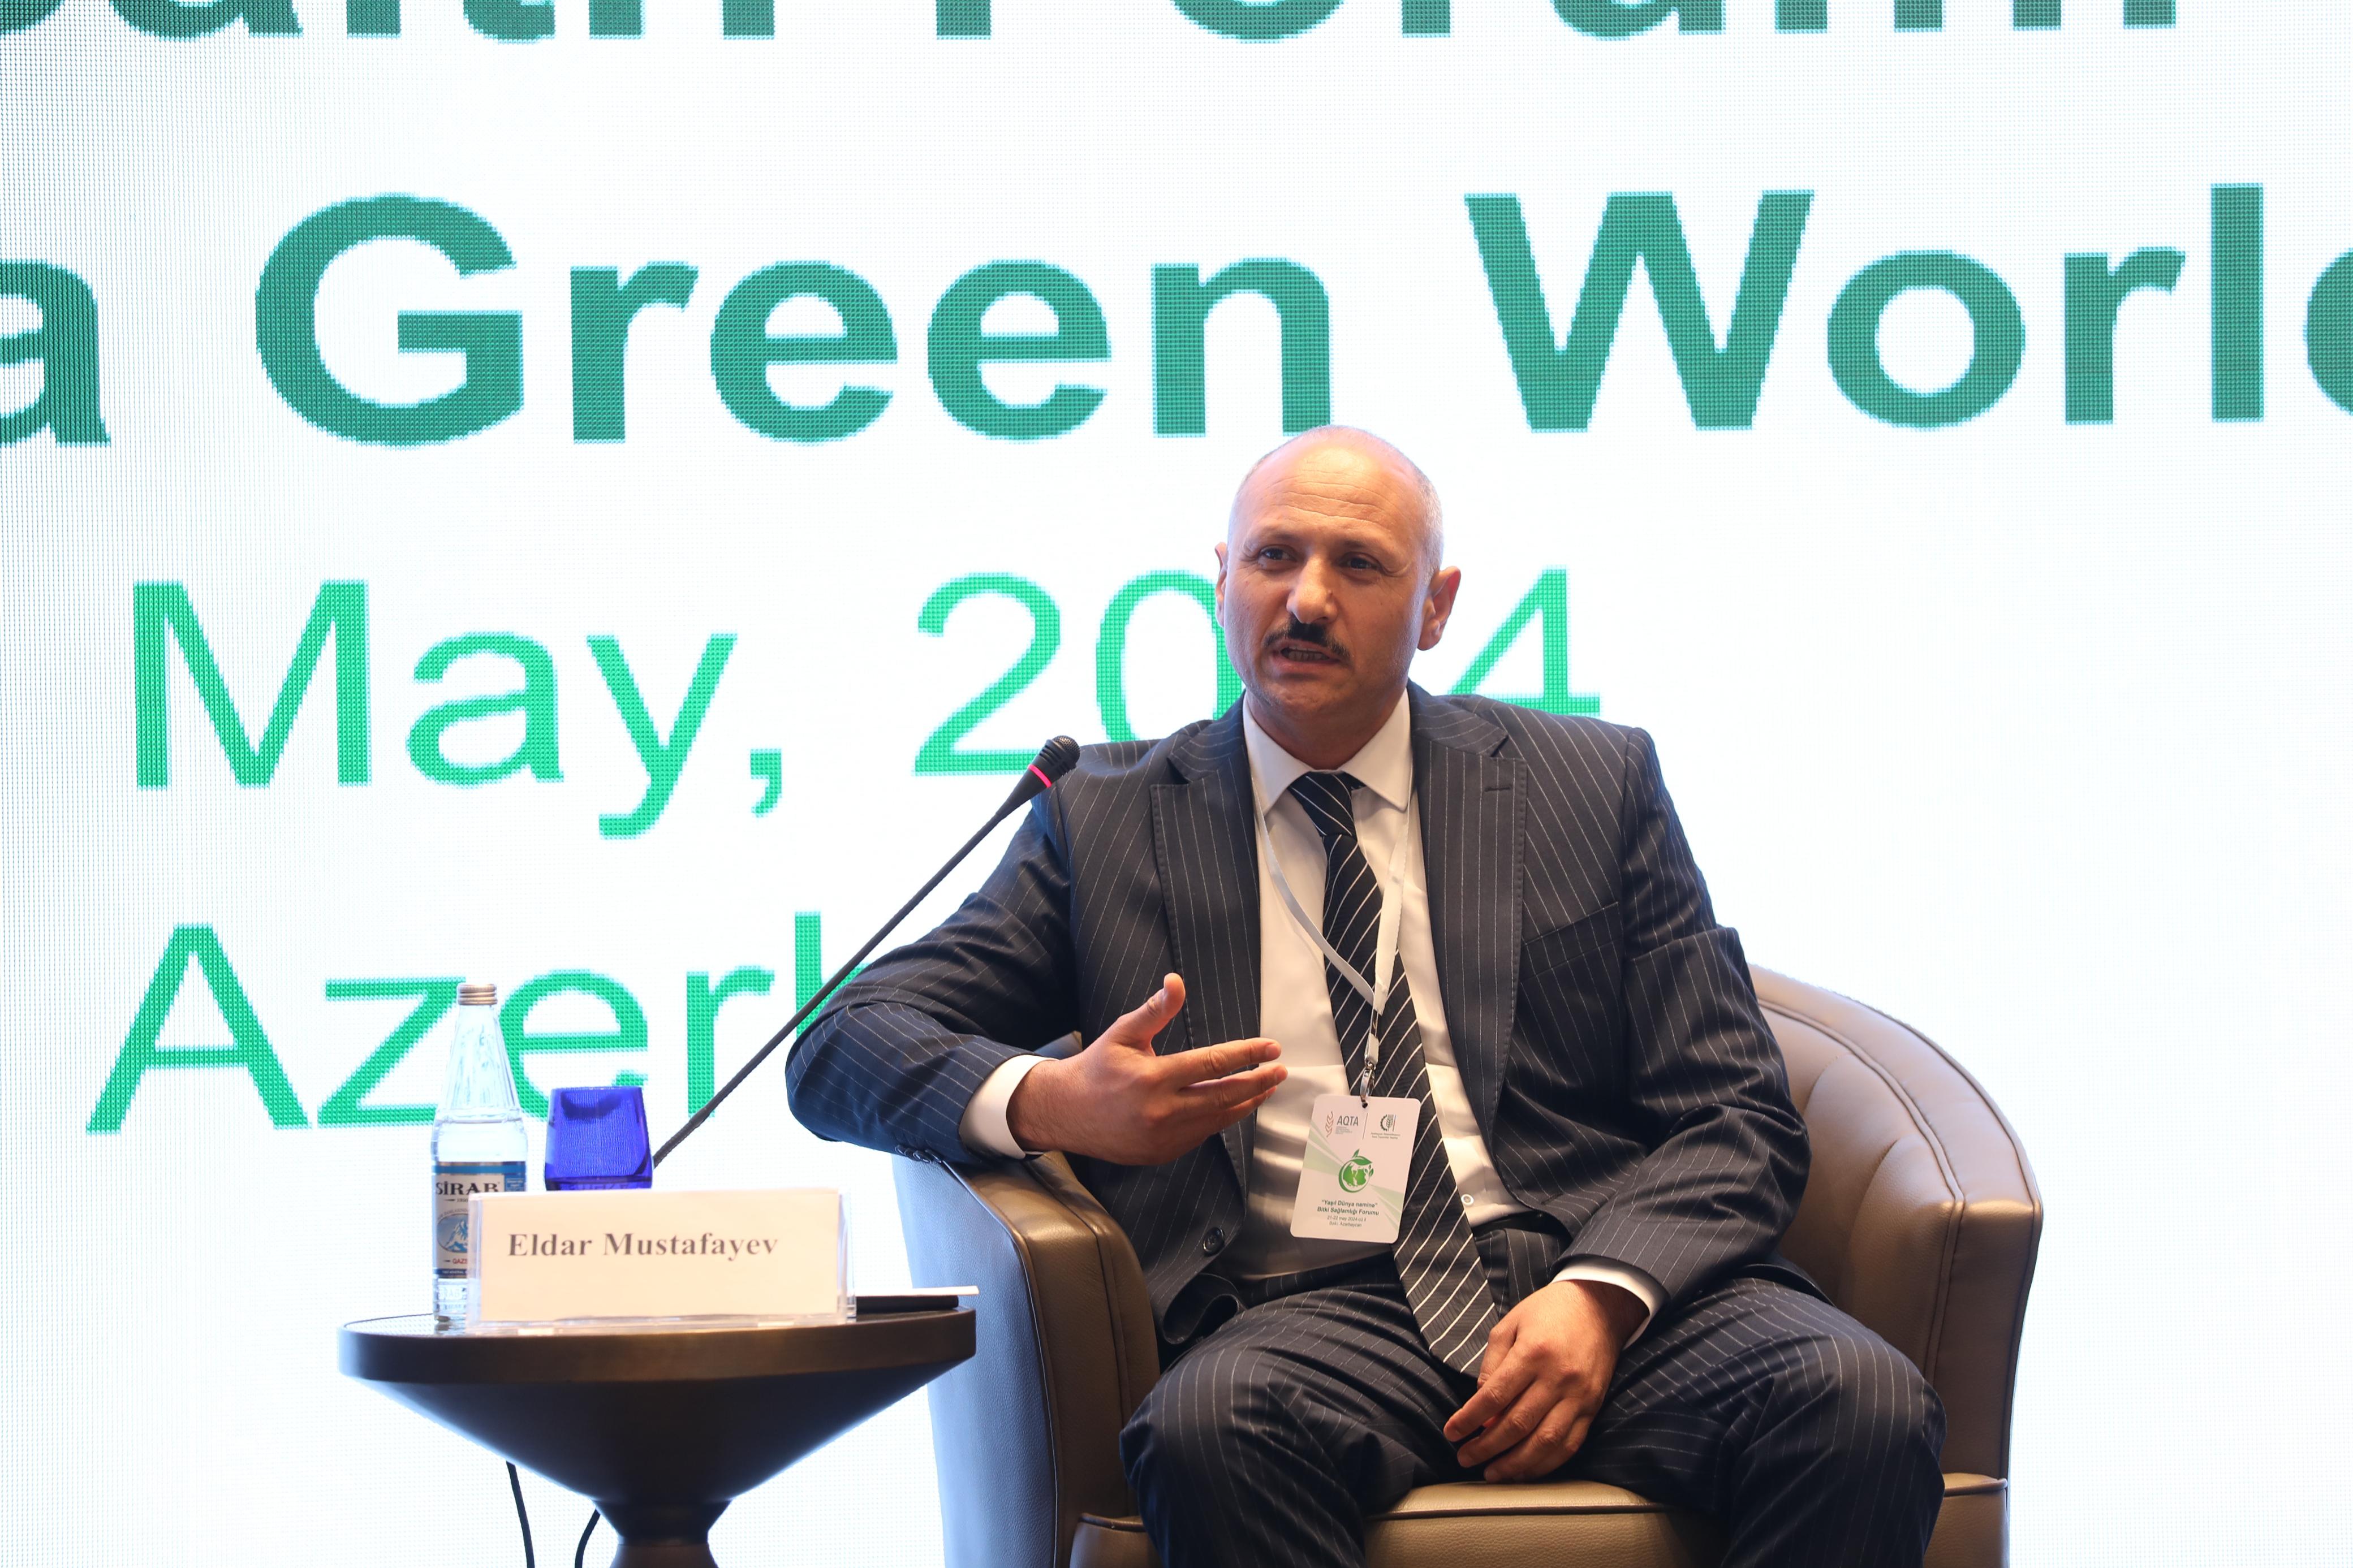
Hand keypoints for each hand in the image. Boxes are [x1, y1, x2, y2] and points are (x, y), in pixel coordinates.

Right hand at [1005, 973, 1285, 1163]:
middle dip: (1258, 1081)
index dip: (1246, 1054)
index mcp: (1153, 1078)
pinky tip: (1235, 1105)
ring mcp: (1163, 1137)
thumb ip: (1155, 1010)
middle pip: (1224, 1095)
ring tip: (1267, 1087)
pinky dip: (1222, 1119)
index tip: (1271, 1048)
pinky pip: (1202, 1135)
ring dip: (1247, 1102)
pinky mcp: (1162, 1153)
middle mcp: (1162, 1111)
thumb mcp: (1123, 1033)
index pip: (1212, 1063)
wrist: (1066, 1113)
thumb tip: (1176, 982)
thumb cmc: (1097, 1068)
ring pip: (1218, 1119)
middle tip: (1280, 1070)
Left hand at [1443, 1279, 1645, 1481]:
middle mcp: (1557, 1377)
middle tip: (1465, 1458)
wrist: (1599, 1306)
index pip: (1494, 1397)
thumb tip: (1481, 1410)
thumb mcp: (1509, 1325)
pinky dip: (1546, 1463)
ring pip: (1545, 1442)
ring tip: (1492, 1473)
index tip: (1451, 1434)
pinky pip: (1570, 1445)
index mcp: (1532, 1353)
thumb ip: (1492, 1366)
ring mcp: (1579, 1396)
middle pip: (1517, 1424)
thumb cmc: (1547, 1312)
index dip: (1469, 1420)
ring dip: (1515, 1464)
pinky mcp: (1593, 1408)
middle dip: (1486, 1448)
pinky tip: (1525, 1470)